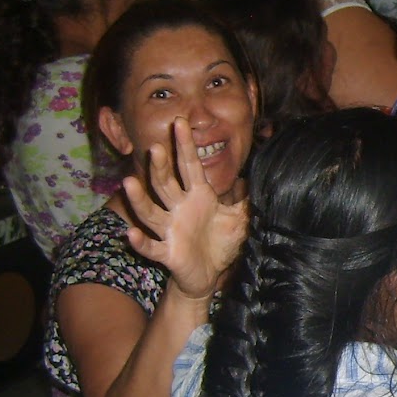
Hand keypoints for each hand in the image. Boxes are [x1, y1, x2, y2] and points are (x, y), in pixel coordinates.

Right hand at [124, 117, 247, 299]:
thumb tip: (267, 178)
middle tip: (155, 148)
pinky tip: (130, 233)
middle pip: (165, 184)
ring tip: (130, 182)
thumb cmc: (218, 243)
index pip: (189, 166)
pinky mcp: (167, 253)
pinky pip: (151, 247)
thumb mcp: (239, 219)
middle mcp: (179, 209)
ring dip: (140, 199)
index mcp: (197, 196)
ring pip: (151, 211)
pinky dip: (141, 242)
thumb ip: (248, 199)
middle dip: (160, 167)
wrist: (208, 274)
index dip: (185, 145)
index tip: (181, 122)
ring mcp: (170, 230)